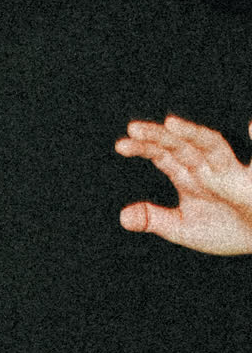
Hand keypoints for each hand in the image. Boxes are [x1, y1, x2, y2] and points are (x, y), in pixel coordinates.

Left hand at [116, 115, 251, 253]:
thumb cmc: (223, 229)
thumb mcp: (184, 228)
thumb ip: (155, 220)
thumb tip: (123, 217)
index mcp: (190, 176)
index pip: (163, 155)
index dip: (144, 148)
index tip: (121, 144)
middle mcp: (208, 169)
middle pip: (181, 146)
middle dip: (158, 137)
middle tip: (133, 128)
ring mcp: (231, 172)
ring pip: (211, 145)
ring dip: (192, 134)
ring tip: (171, 123)